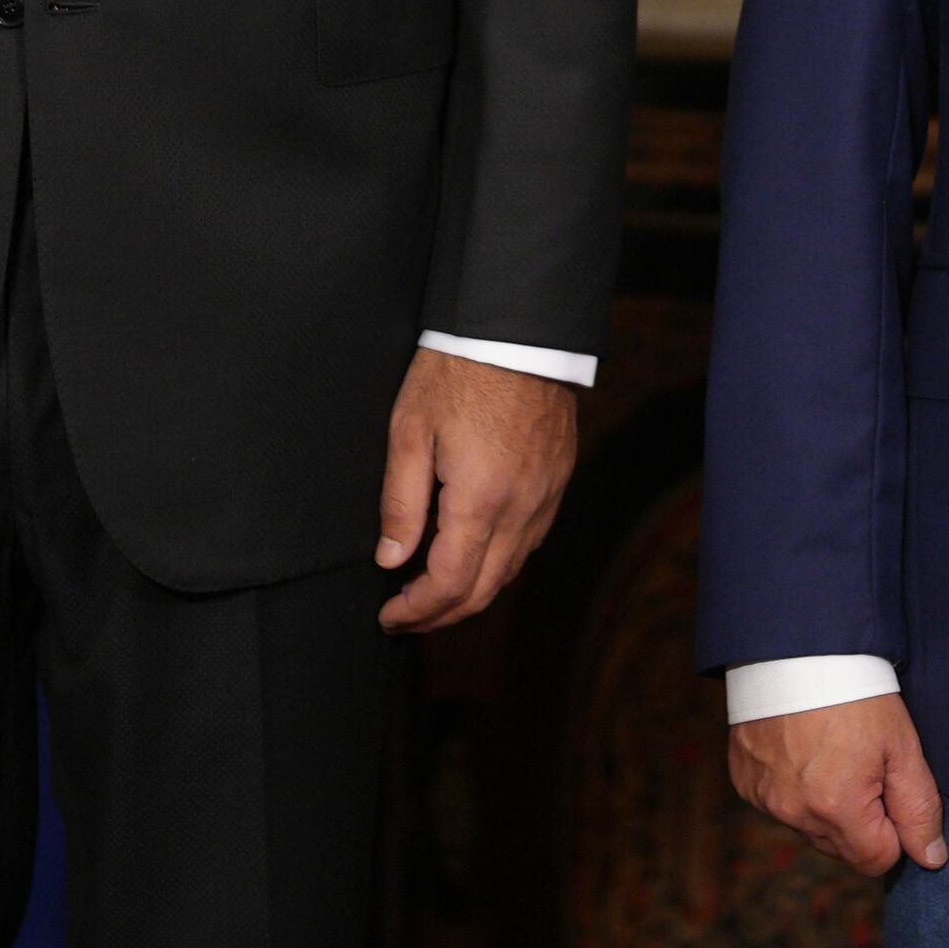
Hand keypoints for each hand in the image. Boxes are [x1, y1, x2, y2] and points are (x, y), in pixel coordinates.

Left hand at [373, 349, 579, 631]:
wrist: (518, 329)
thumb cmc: (458, 371)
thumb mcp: (409, 431)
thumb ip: (401, 502)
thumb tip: (391, 560)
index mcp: (480, 499)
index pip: (450, 584)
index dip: (417, 611)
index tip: (390, 617)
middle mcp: (522, 508)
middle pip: (484, 590)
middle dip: (442, 614)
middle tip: (406, 618)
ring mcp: (547, 495)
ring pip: (511, 570)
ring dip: (472, 592)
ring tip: (434, 593)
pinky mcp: (558, 479)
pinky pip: (531, 540)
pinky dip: (500, 563)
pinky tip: (475, 555)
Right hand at [728, 693, 948, 875]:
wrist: (797, 649)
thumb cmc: (857, 694)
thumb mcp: (902, 747)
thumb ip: (919, 808)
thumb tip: (932, 859)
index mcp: (838, 808)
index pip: (877, 860)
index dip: (894, 832)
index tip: (891, 792)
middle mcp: (795, 812)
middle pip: (842, 849)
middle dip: (860, 822)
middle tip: (864, 768)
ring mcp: (765, 798)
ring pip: (809, 830)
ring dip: (825, 809)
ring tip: (832, 756)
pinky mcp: (745, 782)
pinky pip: (779, 807)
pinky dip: (794, 790)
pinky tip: (802, 753)